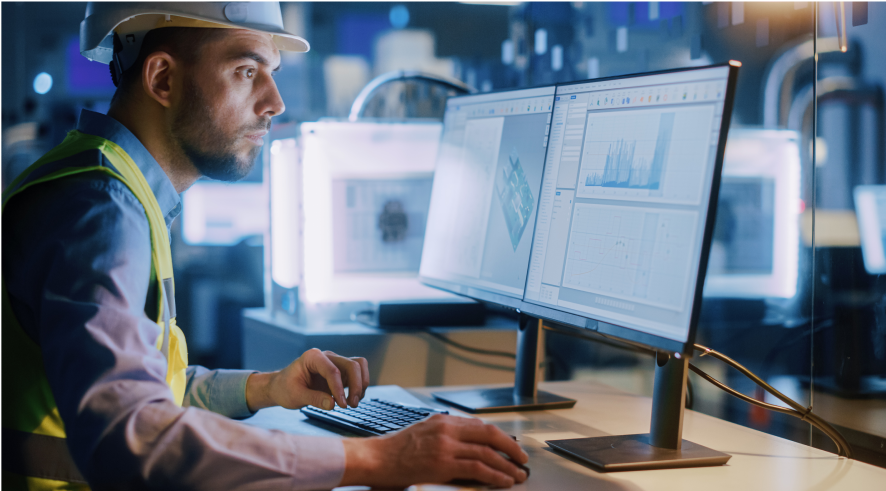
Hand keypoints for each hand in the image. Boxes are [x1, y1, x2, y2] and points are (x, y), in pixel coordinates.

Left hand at [246, 348, 368, 410]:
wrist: (281, 387)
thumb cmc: (285, 388)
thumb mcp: (295, 395)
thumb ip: (314, 399)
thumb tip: (333, 404)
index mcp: (313, 357)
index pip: (333, 370)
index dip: (339, 388)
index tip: (341, 405)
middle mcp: (327, 357)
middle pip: (352, 365)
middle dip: (356, 385)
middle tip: (352, 404)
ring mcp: (335, 363)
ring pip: (358, 367)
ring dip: (361, 384)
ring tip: (353, 403)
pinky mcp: (340, 372)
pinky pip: (357, 374)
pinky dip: (359, 387)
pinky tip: (351, 400)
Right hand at [341, 414, 528, 487]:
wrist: (376, 458)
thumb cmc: (397, 449)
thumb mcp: (424, 431)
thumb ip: (447, 433)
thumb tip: (471, 443)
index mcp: (444, 420)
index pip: (480, 425)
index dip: (501, 437)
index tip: (511, 446)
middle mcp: (447, 429)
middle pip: (489, 435)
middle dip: (511, 448)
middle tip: (522, 459)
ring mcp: (445, 446)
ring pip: (487, 453)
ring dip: (507, 465)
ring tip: (517, 475)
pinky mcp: (442, 464)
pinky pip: (477, 468)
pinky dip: (495, 475)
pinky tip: (503, 481)